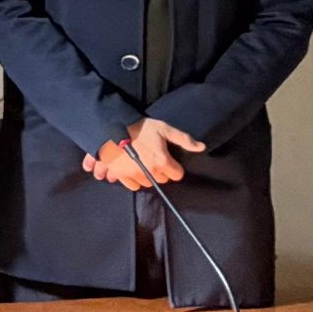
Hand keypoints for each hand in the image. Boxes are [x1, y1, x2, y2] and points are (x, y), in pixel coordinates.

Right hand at [87, 117, 203, 188]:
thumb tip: (201, 147)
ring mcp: (134, 174)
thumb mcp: (163, 128)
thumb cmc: (139, 126)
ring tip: (142, 164)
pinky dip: (132, 180)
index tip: (169, 160)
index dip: (174, 166)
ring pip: (147, 183)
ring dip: (146, 176)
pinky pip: (131, 185)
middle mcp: (149, 171)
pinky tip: (131, 170)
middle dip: (160, 171)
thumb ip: (183, 139)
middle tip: (153, 159)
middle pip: (161, 180)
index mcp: (162, 160)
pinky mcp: (120, 175)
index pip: (176, 174)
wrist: (110, 126)